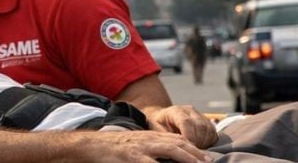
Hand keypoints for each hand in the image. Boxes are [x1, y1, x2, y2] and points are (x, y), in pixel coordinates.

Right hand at [82, 129, 211, 162]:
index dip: (192, 147)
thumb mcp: (133, 145)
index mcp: (148, 136)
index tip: (205, 157)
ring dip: (186, 158)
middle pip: (178, 143)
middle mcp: (147, 139)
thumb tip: (164, 158)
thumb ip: (149, 149)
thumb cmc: (110, 148)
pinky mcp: (131, 157)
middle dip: (195, 153)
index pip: (176, 139)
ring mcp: (140, 148)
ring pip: (169, 151)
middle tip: (209, 162)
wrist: (88, 145)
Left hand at [147, 105, 218, 147]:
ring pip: (208, 129)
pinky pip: (213, 131)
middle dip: (198, 141)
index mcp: (176, 111)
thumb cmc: (159, 124)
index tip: (187, 148)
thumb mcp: (156, 129)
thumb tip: (174, 147)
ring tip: (196, 150)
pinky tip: (201, 146)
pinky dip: (209, 141)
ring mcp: (199, 114)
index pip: (186, 122)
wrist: (164, 117)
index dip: (189, 136)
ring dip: (204, 142)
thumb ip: (166, 136)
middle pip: (200, 126)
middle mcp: (190, 110)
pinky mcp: (206, 120)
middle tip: (192, 151)